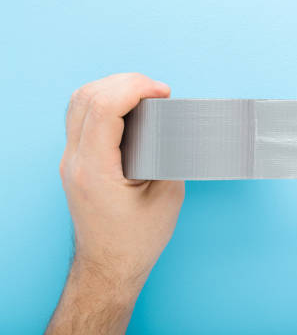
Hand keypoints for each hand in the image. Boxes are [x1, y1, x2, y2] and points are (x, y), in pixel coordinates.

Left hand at [46, 73, 184, 333]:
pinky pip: (81, 117)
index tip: (163, 92)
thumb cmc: (137, 240)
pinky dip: (105, 102)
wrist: (109, 267)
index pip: (102, 108)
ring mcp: (70, 160)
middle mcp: (75, 161)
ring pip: (78, 102)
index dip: (134, 88)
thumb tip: (174, 122)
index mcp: (95, 170)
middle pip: (86, 97)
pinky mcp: (75, 161)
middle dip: (125, 82)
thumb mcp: (167, 196)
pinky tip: (128, 109)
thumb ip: (170, 154)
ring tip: (144, 95)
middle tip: (157, 91)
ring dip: (112, 88)